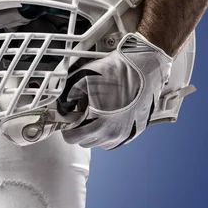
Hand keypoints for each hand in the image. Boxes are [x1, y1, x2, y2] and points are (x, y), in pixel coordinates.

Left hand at [61, 32, 172, 149]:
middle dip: (80, 128)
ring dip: (94, 131)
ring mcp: (126, 133)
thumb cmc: (118, 71)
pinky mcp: (136, 130)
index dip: (66, 126)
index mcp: (99, 124)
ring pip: (101, 142)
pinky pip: (116, 139)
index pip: (72, 138)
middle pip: (86, 141)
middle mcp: (114, 133)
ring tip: (96, 112)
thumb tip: (62, 104)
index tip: (67, 117)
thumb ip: (68, 95)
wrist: (145, 65)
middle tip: (81, 111)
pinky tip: (108, 115)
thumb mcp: (83, 78)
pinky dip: (109, 131)